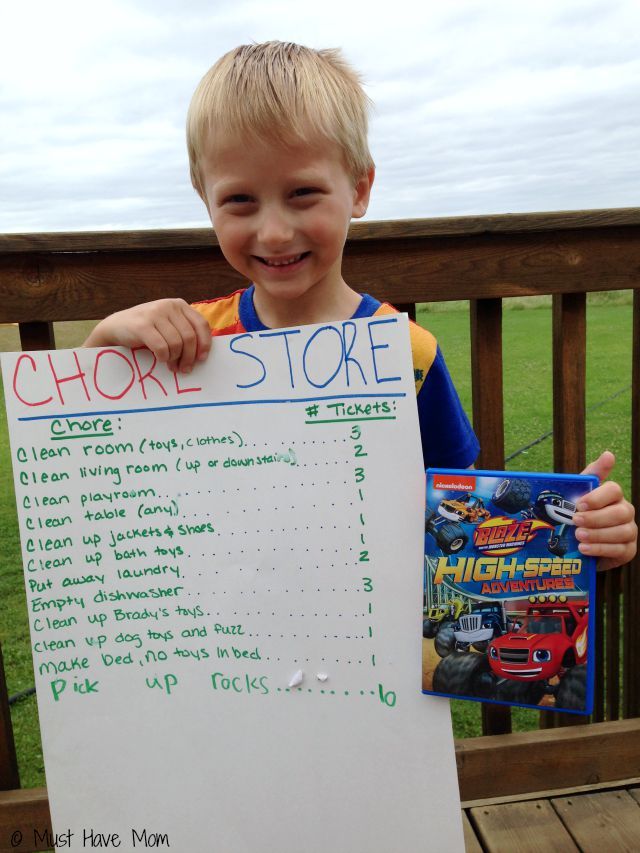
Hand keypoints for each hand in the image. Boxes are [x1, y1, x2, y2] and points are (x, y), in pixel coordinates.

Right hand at [83, 299, 211, 372]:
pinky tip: (160, 359)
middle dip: (189, 357)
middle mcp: (168, 306)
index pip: (201, 324)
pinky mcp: (142, 325)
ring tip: (171, 365)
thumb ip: (184, 331)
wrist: (116, 327)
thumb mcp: (168, 324)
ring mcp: (155, 313)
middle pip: (190, 337)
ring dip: (175, 359)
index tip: (202, 359)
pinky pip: (161, 347)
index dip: (204, 343)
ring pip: (176, 343)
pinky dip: (163, 357)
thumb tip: (202, 354)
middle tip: (184, 369)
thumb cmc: (147, 330)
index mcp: (179, 305)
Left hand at [573, 451, 636, 571]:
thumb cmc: (580, 514)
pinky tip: (584, 549)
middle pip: (620, 512)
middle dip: (596, 518)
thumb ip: (591, 475)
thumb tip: (609, 455)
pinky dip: (600, 549)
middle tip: (575, 521)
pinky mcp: (628, 550)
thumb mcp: (579, 494)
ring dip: (598, 534)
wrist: (578, 544)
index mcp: (613, 496)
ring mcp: (629, 531)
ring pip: (622, 532)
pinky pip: (619, 549)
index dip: (598, 497)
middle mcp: (625, 511)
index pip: (614, 490)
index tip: (579, 504)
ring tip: (579, 536)